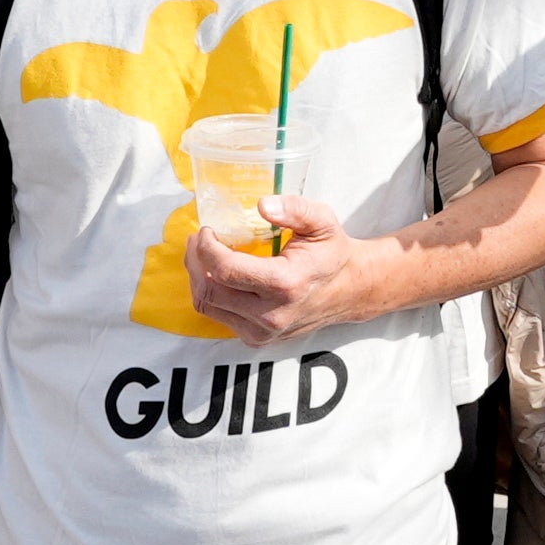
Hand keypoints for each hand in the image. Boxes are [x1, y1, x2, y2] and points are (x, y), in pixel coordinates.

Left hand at [183, 208, 381, 343]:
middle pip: (208, 290)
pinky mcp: (256, 339)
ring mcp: (262, 332)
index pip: (225, 270)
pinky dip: (212, 293)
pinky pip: (219, 316)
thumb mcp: (322, 221)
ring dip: (198, 277)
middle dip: (195, 261)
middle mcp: (271, 315)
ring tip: (203, 254)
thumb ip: (295, 209)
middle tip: (198, 240)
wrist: (349, 290)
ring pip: (208, 306)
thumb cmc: (332, 253)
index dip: (206, 247)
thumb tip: (262, 205)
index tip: (207, 230)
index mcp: (285, 284)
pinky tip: (219, 275)